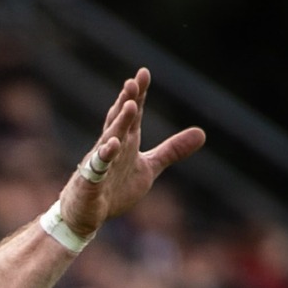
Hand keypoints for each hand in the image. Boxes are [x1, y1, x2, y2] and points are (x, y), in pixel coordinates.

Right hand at [59, 70, 204, 240]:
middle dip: (127, 101)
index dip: (138, 94)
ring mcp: (99, 163)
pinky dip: (104, 157)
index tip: (143, 73)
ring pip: (109, 139)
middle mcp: (112, 147)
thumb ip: (172, 150)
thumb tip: (202, 133)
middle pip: (119, 120)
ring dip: (119, 123)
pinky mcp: (91, 182)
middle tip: (134, 81)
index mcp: (126, 141)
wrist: (85, 214)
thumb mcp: (149, 168)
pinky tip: (112, 145)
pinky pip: (97, 168)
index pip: (133, 114)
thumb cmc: (115, 188)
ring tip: (130, 106)